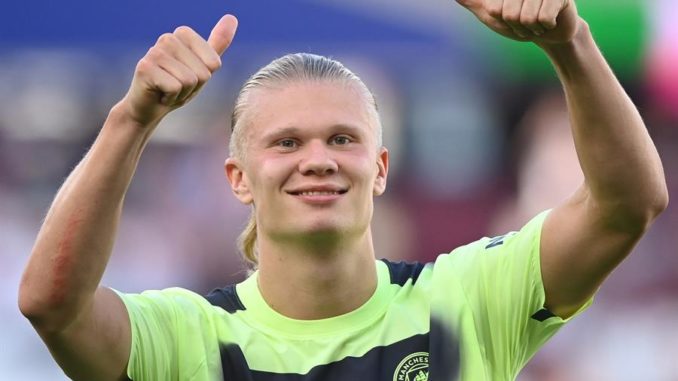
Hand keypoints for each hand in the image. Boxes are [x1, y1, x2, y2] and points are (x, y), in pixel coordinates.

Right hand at [119, 14, 237, 126]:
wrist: (149, 108)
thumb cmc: (177, 87)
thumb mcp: (202, 66)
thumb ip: (217, 43)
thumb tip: (232, 17)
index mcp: (183, 33)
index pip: (214, 63)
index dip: (204, 78)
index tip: (189, 78)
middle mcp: (168, 38)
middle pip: (203, 73)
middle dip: (193, 87)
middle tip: (177, 87)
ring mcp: (155, 51)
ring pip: (190, 80)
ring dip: (182, 94)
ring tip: (168, 90)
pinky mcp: (145, 67)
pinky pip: (175, 88)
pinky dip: (171, 98)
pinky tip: (160, 95)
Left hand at [456, 0, 578, 44]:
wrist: (548, 32)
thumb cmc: (517, 21)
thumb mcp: (491, 13)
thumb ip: (473, 2)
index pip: (494, 9)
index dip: (500, 20)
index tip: (508, 17)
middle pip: (509, 14)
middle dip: (516, 26)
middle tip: (525, 23)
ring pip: (527, 18)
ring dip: (531, 28)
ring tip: (537, 23)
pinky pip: (543, 18)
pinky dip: (545, 26)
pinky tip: (550, 21)